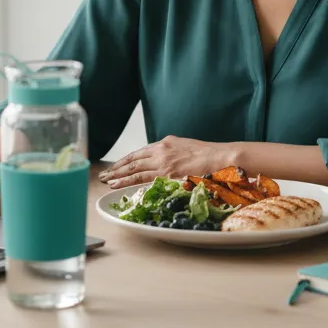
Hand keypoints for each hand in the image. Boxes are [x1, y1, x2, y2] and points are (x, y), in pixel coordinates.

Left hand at [97, 136, 235, 189]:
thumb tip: (168, 167)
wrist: (223, 157)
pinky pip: (141, 177)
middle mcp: (162, 150)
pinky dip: (126, 181)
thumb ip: (175, 156)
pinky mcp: (167, 173)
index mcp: (167, 143)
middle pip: (133, 159)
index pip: (141, 152)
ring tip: (105, 180)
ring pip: (133, 168)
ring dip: (117, 174)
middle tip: (104, 174)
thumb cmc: (211, 157)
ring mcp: (164, 161)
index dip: (126, 160)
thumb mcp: (189, 151)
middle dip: (117, 167)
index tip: (116, 166)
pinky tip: (116, 184)